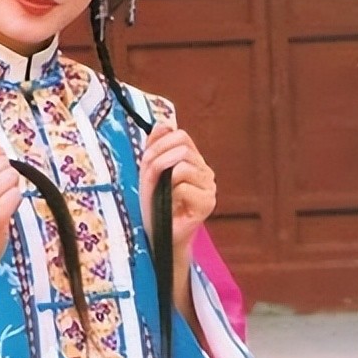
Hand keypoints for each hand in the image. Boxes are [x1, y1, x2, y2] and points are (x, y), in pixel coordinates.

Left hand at [139, 124, 216, 257]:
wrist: (158, 234)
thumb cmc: (154, 204)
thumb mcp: (149, 171)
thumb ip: (155, 146)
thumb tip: (164, 123)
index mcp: (193, 160)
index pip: (181, 136)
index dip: (160, 143)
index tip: (147, 159)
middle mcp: (205, 170)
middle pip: (183, 148)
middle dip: (159, 159)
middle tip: (150, 177)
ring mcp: (209, 186)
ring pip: (183, 166)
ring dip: (164, 179)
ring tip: (163, 194)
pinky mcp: (208, 203)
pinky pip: (184, 186)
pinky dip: (171, 195)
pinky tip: (173, 206)